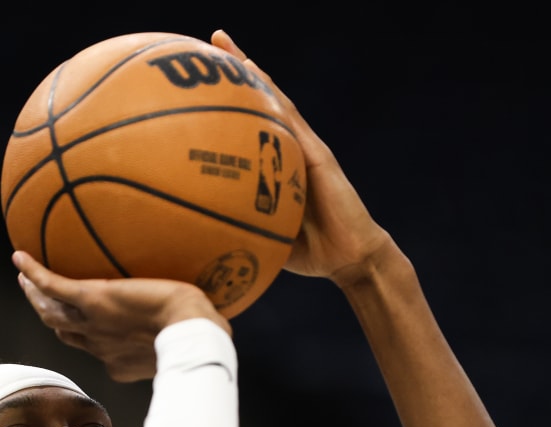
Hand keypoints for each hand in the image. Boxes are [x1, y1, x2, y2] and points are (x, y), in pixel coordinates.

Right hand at [13, 251, 231, 381]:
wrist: (189, 330)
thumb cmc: (200, 335)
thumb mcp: (190, 340)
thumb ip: (189, 335)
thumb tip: (212, 325)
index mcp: (120, 360)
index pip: (96, 350)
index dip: (86, 338)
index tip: (87, 326)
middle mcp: (100, 346)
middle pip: (65, 333)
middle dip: (50, 318)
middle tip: (40, 301)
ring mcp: (91, 323)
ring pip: (51, 313)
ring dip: (35, 296)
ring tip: (24, 279)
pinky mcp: (90, 299)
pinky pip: (53, 285)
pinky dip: (34, 273)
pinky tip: (19, 257)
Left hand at [211, 30, 393, 283]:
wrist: (351, 258)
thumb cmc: (312, 253)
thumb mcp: (266, 239)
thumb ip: (240, 228)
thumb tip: (199, 237)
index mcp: (279, 166)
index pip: (250, 126)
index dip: (228, 103)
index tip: (200, 83)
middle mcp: (292, 149)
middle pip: (261, 101)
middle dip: (236, 71)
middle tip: (209, 44)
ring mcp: (306, 148)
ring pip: (275, 100)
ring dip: (250, 71)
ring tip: (223, 44)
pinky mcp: (319, 155)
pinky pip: (291, 121)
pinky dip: (272, 96)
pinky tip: (253, 75)